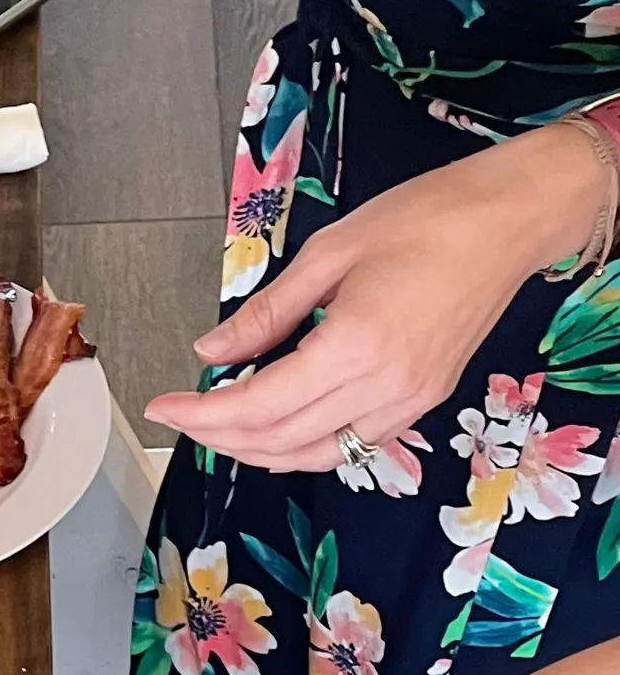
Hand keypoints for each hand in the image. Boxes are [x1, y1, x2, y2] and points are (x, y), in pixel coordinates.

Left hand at [147, 124, 607, 471]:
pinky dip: (304, 446)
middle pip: (279, 441)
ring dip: (259, 451)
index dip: (201, 414)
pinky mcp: (423, 402)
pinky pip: (351, 446)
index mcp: (355, 346)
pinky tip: (277, 427)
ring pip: (315, 457)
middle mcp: (384, 388)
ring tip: (219, 427)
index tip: (163, 405)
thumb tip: (212, 350)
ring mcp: (408, 402)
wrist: (512, 218)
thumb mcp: (330, 252)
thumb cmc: (429, 217)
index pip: (258, 406)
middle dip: (218, 437)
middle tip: (180, 416)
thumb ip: (267, 311)